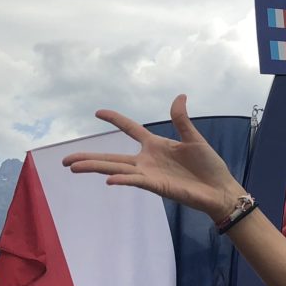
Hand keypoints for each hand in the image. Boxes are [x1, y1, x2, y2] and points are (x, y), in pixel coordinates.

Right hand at [62, 94, 245, 218]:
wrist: (220, 189)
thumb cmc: (209, 166)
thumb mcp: (194, 138)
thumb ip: (181, 119)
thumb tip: (180, 96)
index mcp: (156, 145)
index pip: (130, 129)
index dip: (115, 120)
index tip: (98, 112)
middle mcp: (147, 160)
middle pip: (112, 156)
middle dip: (88, 157)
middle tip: (65, 159)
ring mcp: (149, 174)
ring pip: (115, 169)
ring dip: (95, 167)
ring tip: (73, 166)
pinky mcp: (156, 186)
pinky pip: (135, 181)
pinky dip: (122, 179)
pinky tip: (108, 179)